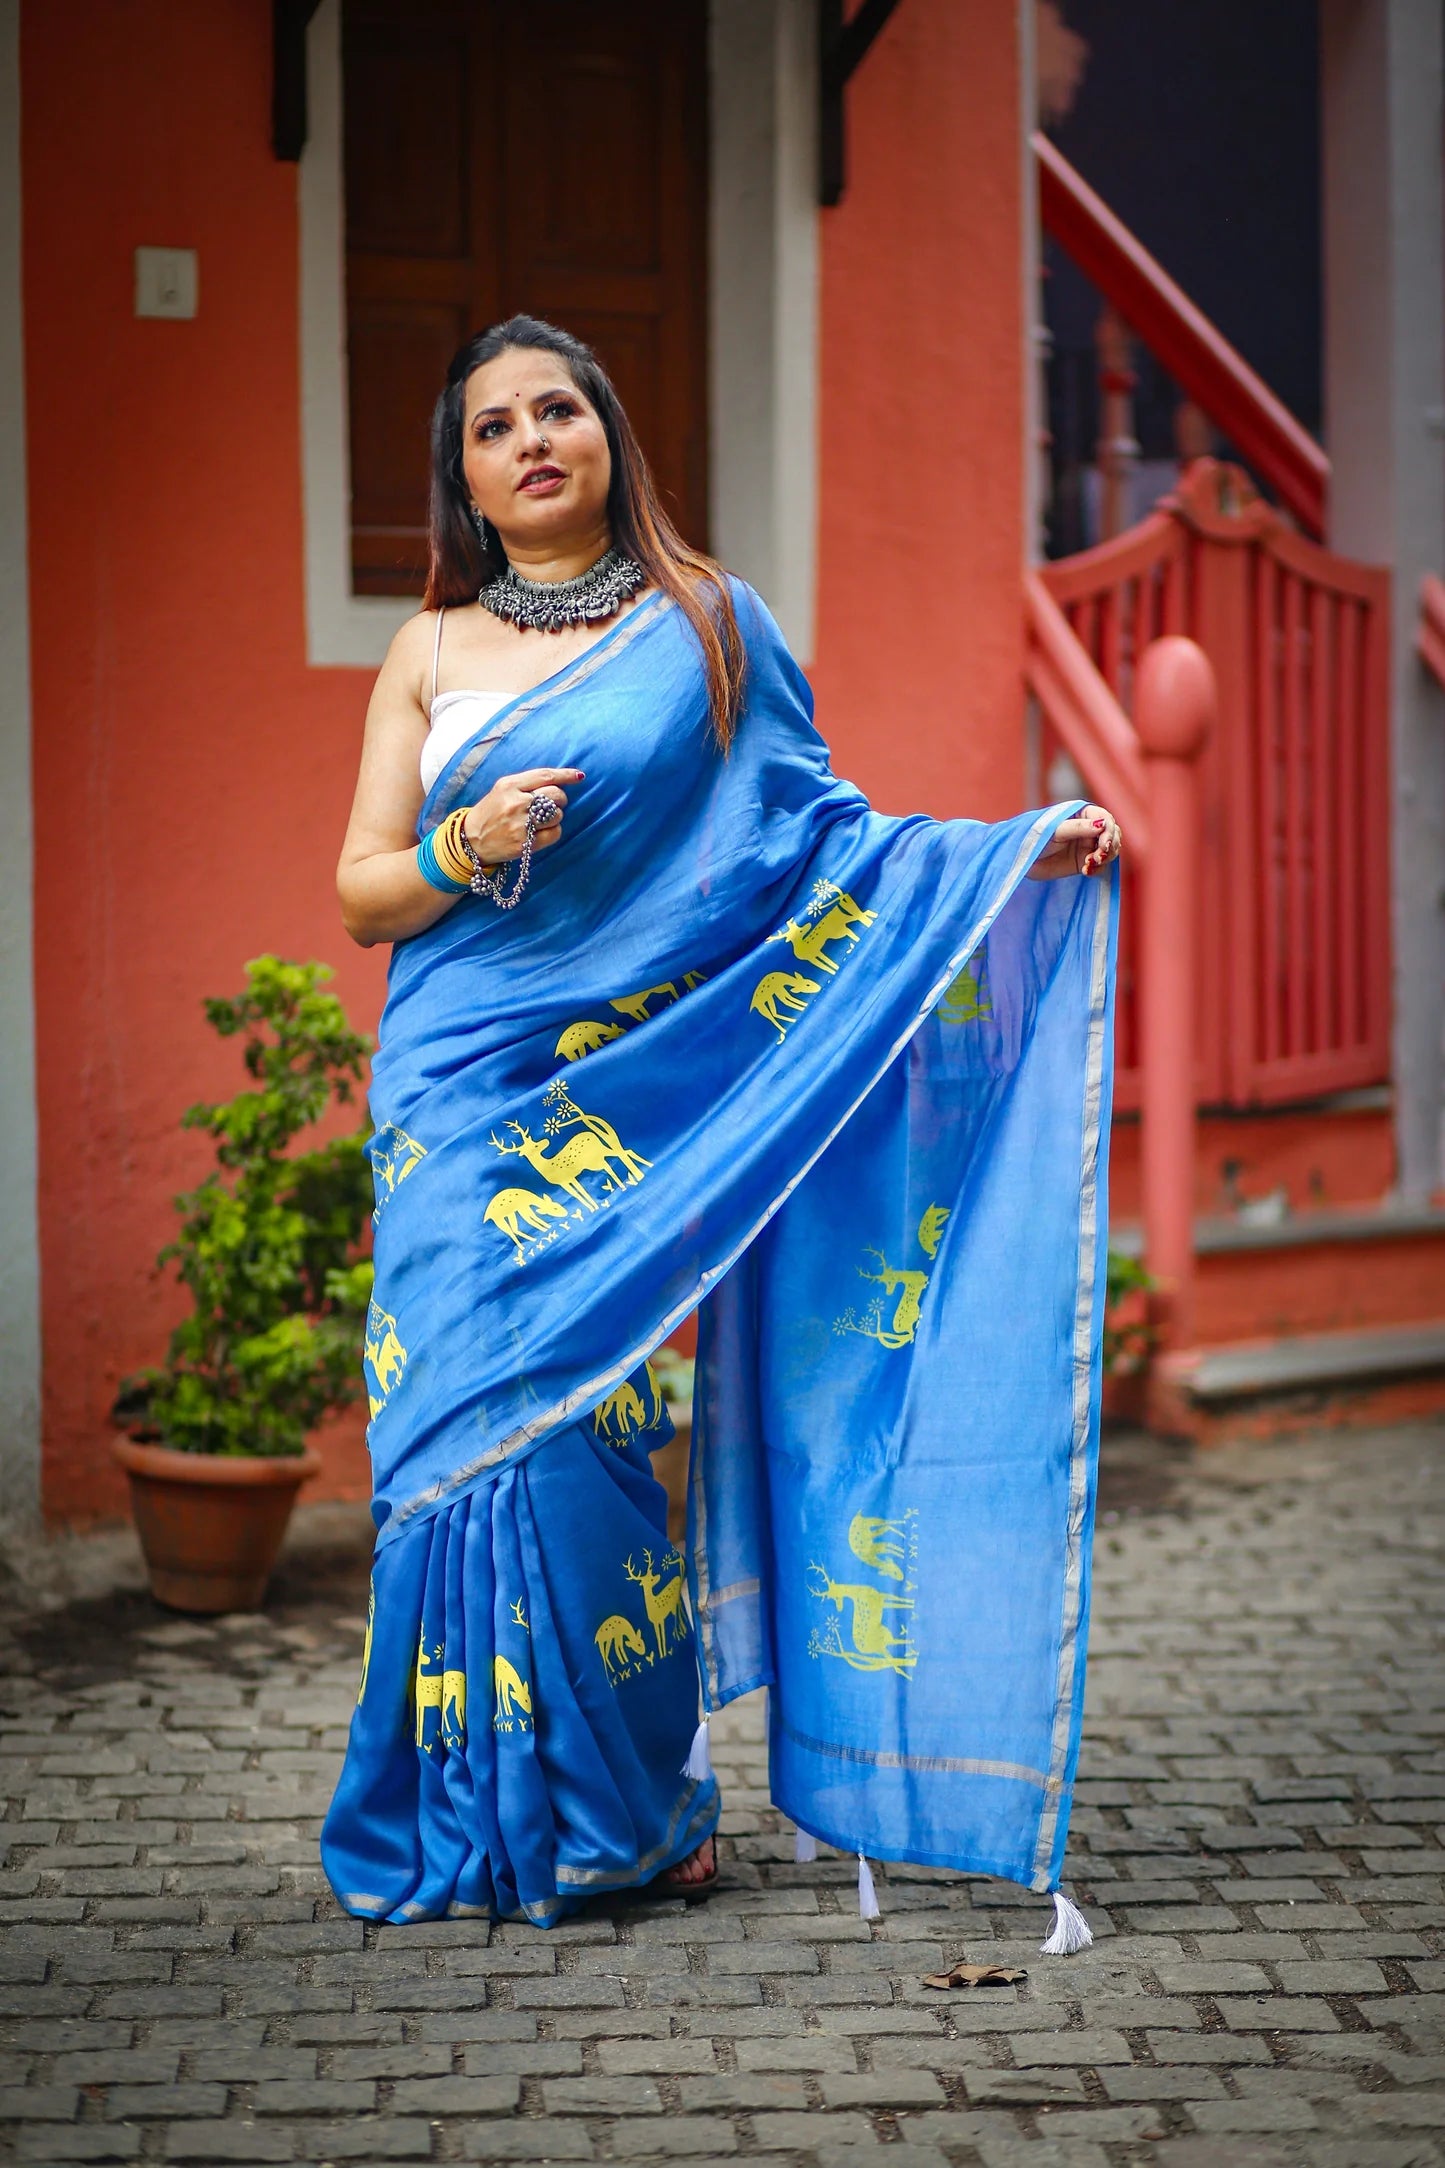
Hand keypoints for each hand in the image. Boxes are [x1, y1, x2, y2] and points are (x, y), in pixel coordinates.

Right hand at [463, 767, 582, 863]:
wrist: (470, 839)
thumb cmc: (490, 812)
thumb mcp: (502, 790)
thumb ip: (527, 784)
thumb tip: (559, 780)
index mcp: (510, 785)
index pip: (545, 776)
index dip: (565, 775)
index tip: (579, 776)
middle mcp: (516, 803)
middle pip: (555, 795)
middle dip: (560, 799)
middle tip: (553, 804)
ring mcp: (520, 824)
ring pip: (557, 815)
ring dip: (555, 817)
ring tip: (541, 820)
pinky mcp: (525, 843)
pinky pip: (554, 834)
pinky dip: (554, 832)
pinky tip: (542, 832)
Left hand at [1027, 804, 1121, 881]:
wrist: (1020, 859)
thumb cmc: (1034, 837)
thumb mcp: (1055, 830)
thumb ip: (1079, 827)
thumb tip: (1103, 824)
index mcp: (1082, 814)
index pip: (1105, 819)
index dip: (1109, 831)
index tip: (1104, 845)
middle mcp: (1088, 828)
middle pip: (1113, 834)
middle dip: (1109, 847)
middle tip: (1097, 858)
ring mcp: (1087, 845)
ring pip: (1111, 850)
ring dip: (1105, 858)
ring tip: (1088, 865)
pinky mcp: (1084, 861)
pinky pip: (1101, 865)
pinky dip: (1097, 869)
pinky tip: (1085, 871)